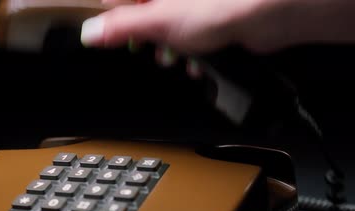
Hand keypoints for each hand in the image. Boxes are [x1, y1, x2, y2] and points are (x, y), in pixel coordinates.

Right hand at [80, 0, 287, 75]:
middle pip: (147, 14)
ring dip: (171, 48)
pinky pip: (194, 36)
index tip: (117, 37)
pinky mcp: (213, 19)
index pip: (121, 1)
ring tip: (176, 56)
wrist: (265, 14)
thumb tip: (90, 32)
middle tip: (151, 48)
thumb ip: (122, 27)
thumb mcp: (156, 21)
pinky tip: (197, 61)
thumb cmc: (218, 7)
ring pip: (171, 28)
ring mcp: (195, 7)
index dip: (116, 19)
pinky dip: (193, 51)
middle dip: (148, 38)